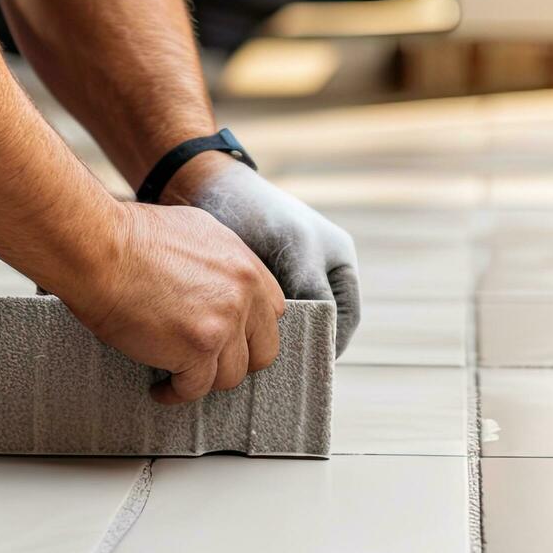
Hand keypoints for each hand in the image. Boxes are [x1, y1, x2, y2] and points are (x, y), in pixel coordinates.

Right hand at [60, 202, 285, 403]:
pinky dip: (176, 393)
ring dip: (204, 380)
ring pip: (231, 375)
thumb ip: (216, 262)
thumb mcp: (193, 232)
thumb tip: (214, 282)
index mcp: (243, 264)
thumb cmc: (128, 237)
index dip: (251, 330)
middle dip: (237, 362)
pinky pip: (196, 388)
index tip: (232, 339)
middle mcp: (242, 293)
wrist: (100, 249)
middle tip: (211, 366)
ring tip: (180, 378)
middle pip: (263, 349)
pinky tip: (161, 389)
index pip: (271, 312)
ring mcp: (224, 323)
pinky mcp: (198, 349)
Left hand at [165, 154, 359, 354]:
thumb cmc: (260, 211)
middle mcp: (314, 275)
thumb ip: (313, 287)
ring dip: (273, 342)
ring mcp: (284, 283)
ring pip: (287, 326)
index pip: (344, 316)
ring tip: (258, 355)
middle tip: (281, 364)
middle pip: (316, 324)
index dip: (331, 342)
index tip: (310, 364)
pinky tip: (239, 342)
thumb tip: (320, 331)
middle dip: (300, 345)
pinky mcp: (253, 289)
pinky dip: (252, 333)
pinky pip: (260, 321)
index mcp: (337, 263)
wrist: (207, 189)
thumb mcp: (298, 248)